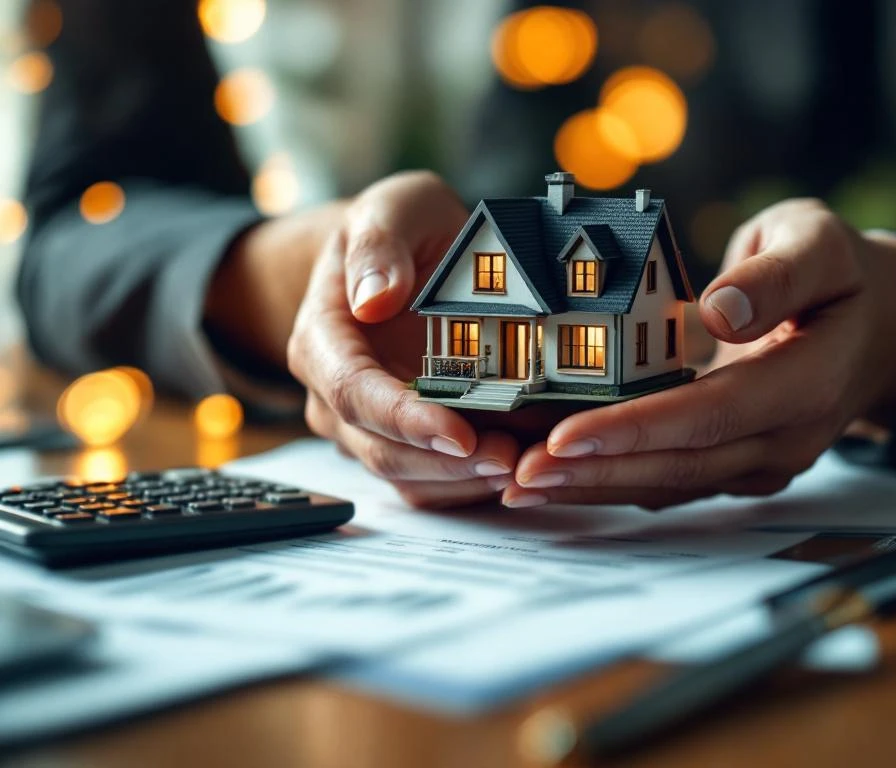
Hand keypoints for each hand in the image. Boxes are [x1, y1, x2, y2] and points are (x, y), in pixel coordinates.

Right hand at [286, 172, 519, 507]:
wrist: (397, 258)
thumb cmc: (396, 232)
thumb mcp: (392, 210)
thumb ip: (378, 245)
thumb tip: (374, 298)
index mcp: (320, 341)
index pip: (352, 393)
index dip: (405, 419)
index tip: (459, 432)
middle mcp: (334, 395)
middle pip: (381, 449)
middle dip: (447, 462)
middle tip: (512, 460)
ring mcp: (366, 426)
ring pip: (407, 475)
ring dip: (464, 481)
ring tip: (523, 467)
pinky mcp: (402, 442)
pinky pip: (431, 480)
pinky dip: (472, 483)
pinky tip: (518, 467)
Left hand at [503, 199, 895, 508]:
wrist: (875, 328)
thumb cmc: (838, 276)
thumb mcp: (820, 244)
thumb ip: (776, 274)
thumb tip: (720, 310)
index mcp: (809, 381)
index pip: (711, 415)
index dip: (635, 430)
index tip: (565, 437)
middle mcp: (786, 437)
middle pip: (679, 466)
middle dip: (595, 472)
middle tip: (519, 474)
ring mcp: (763, 459)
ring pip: (670, 485)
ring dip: (595, 488)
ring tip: (522, 485)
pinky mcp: (739, 465)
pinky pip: (672, 480)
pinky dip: (614, 480)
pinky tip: (562, 477)